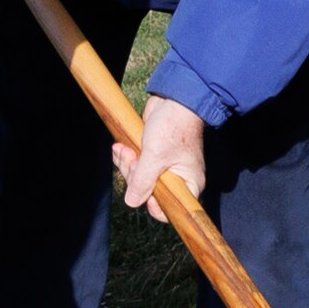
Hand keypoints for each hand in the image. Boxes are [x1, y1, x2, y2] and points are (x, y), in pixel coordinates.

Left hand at [117, 95, 208, 210]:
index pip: (172, 209)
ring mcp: (164, 167)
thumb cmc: (174, 127)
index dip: (154, 204)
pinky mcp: (153, 156)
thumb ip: (143, 181)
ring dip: (126, 165)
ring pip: (139, 178)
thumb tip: (132, 202)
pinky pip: (136, 165)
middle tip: (131, 159)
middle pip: (149, 193)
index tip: (141, 191)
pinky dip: (126, 157)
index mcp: (188, 183)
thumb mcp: (155, 156)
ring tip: (123, 149)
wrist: (173, 99)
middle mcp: (178, 178)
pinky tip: (120, 147)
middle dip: (134, 177)